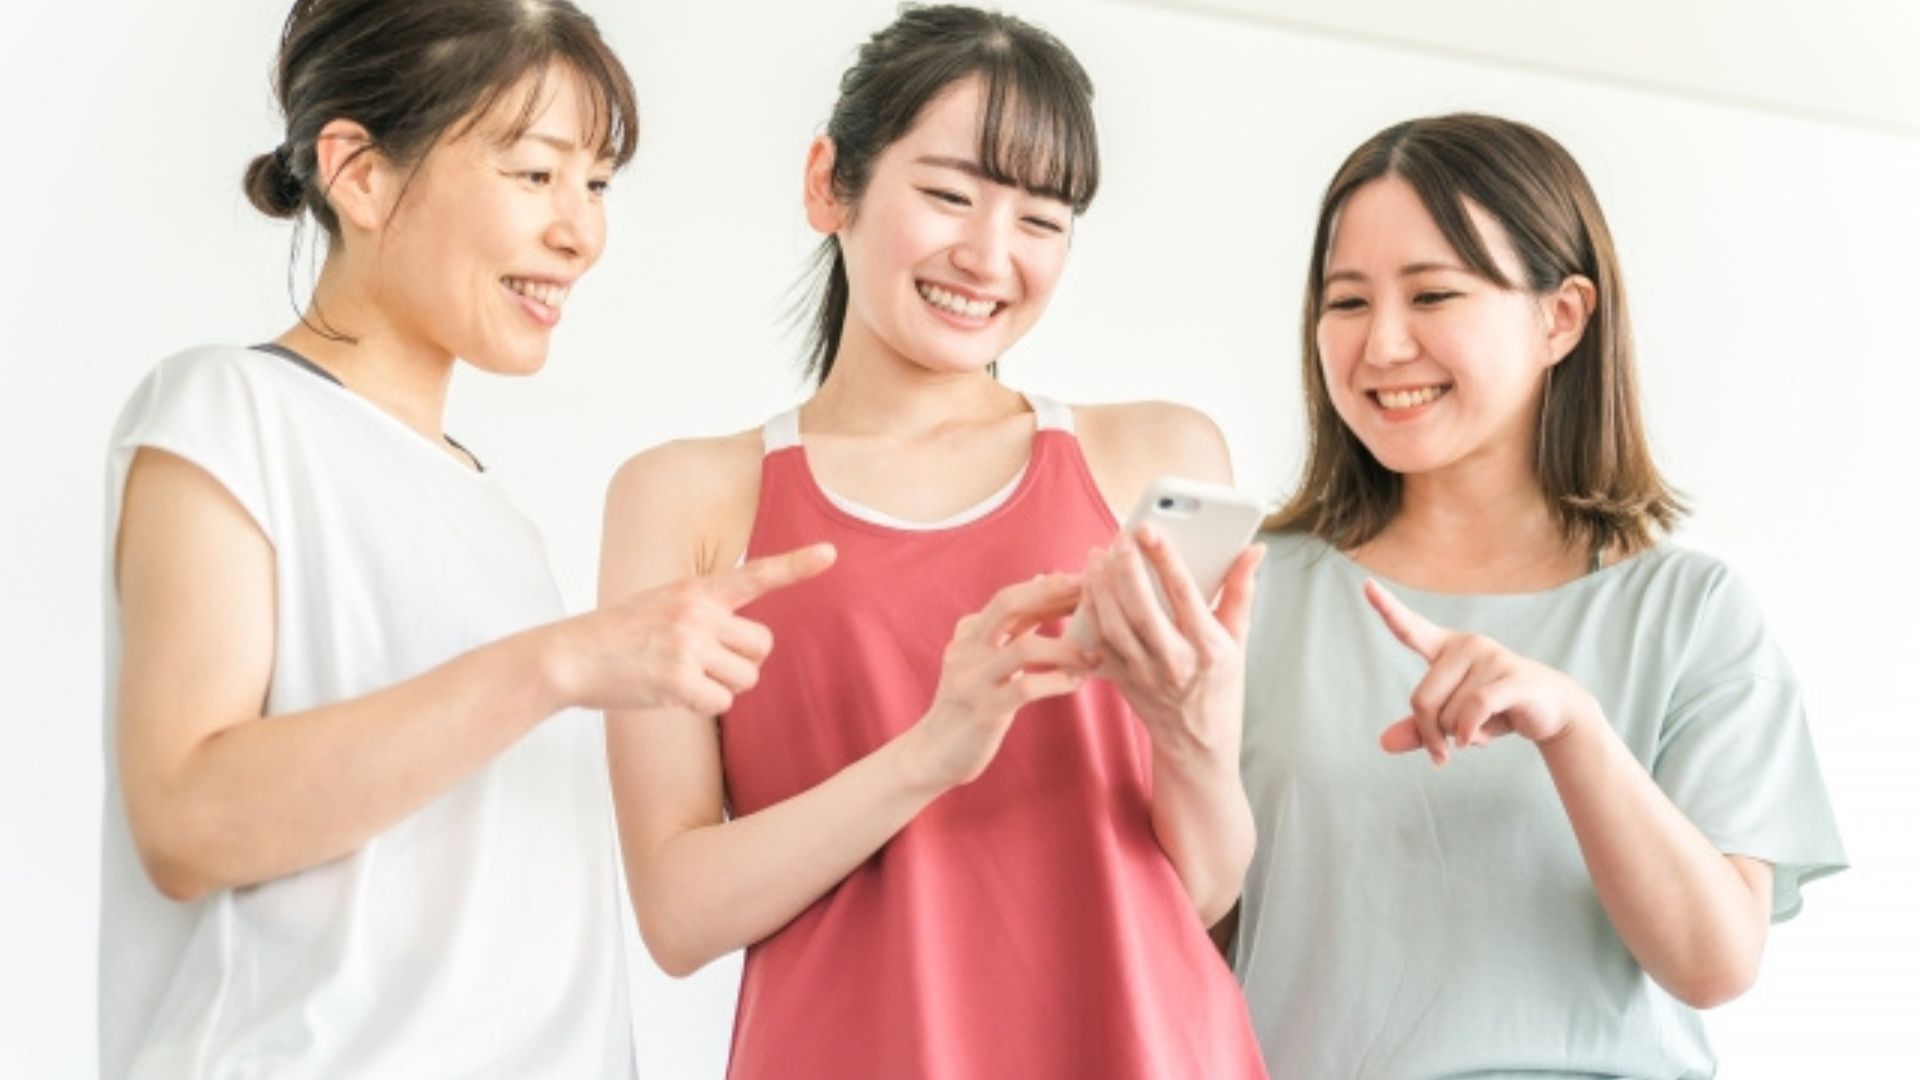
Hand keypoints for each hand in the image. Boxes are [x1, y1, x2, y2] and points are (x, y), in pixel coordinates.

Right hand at [555, 543, 836, 714]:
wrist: (570, 656)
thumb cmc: (621, 634)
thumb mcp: (665, 603)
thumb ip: (706, 611)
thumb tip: (750, 644)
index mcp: (697, 590)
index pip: (756, 575)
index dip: (797, 565)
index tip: (831, 553)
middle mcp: (697, 613)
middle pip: (763, 646)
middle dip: (744, 662)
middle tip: (708, 664)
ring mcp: (688, 646)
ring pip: (746, 679)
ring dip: (722, 687)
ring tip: (683, 676)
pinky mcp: (677, 681)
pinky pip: (720, 703)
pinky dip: (701, 706)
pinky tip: (671, 693)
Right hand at [905, 573, 1096, 789]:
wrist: (932, 753)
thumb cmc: (968, 704)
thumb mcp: (982, 658)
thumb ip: (1009, 625)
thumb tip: (1040, 580)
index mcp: (969, 634)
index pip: (1011, 598)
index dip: (1049, 587)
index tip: (1084, 582)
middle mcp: (967, 649)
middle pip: (1007, 604)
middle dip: (1051, 593)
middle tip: (1090, 593)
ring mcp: (973, 679)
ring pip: (1023, 647)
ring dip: (1065, 648)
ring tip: (1093, 655)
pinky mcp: (984, 711)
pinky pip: (1025, 689)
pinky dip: (1056, 682)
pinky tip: (1075, 683)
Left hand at [1079, 527, 1264, 761]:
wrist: (1196, 742)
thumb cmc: (1220, 685)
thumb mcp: (1238, 641)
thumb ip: (1241, 591)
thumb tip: (1253, 550)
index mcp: (1210, 649)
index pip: (1185, 594)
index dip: (1165, 558)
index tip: (1150, 529)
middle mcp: (1176, 663)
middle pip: (1142, 609)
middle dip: (1127, 569)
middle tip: (1119, 538)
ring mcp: (1145, 675)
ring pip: (1115, 625)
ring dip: (1102, 587)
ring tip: (1098, 555)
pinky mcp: (1123, 682)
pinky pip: (1100, 642)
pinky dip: (1091, 611)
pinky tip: (1090, 586)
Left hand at [1363, 579, 1599, 764]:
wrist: (1552, 711)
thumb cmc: (1496, 710)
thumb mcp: (1453, 721)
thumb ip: (1420, 729)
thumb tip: (1384, 743)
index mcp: (1446, 649)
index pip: (1410, 628)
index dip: (1387, 608)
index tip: (1365, 585)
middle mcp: (1467, 645)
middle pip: (1422, 700)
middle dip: (1430, 733)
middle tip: (1444, 750)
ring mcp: (1491, 658)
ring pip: (1449, 714)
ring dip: (1460, 737)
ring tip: (1482, 729)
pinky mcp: (1513, 678)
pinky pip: (1475, 708)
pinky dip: (1468, 732)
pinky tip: (1472, 741)